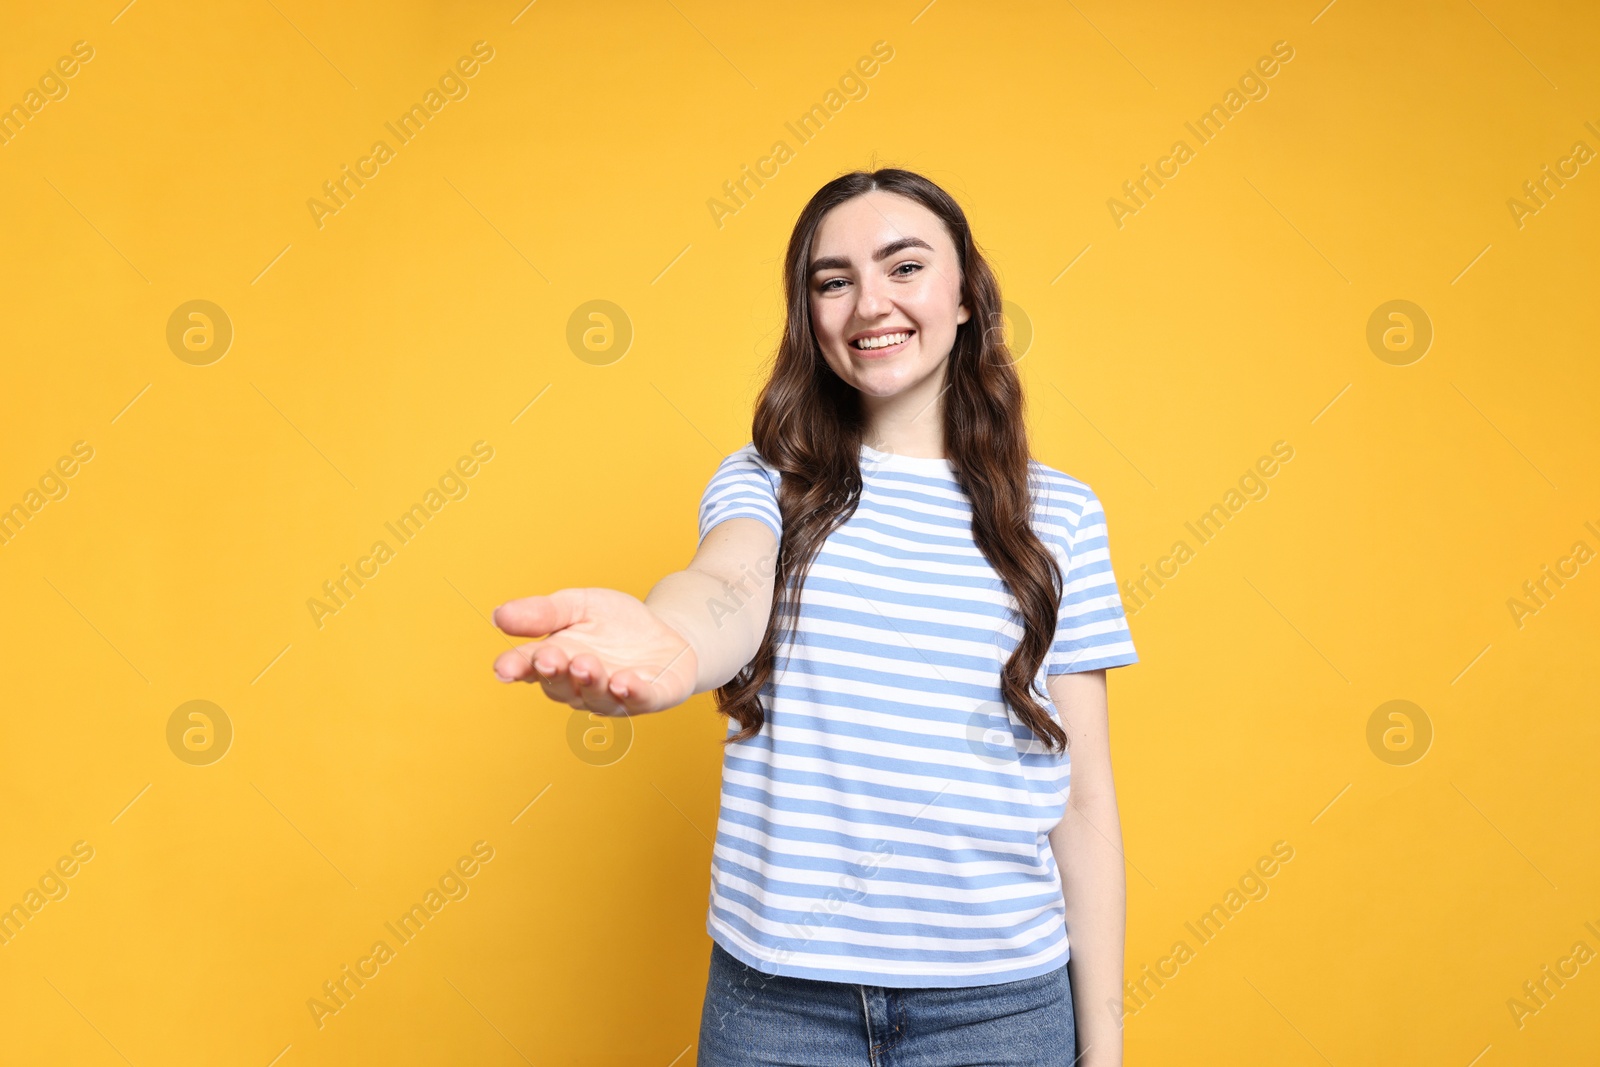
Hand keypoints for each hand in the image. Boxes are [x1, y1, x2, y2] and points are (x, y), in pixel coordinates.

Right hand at [491, 588, 698, 715]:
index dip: (516, 667)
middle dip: (555, 673)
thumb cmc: (614, 622)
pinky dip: (632, 693)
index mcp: (558, 662)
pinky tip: (624, 682)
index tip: (504, 666)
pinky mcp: (651, 697)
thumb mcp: (578, 605)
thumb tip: (498, 615)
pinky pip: (640, 700)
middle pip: (561, 686)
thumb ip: (543, 612)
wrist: (664, 631)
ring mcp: (616, 696)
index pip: (530, 667)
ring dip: (590, 682)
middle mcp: (581, 687)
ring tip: (585, 664)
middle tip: (549, 657)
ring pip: (597, 697)